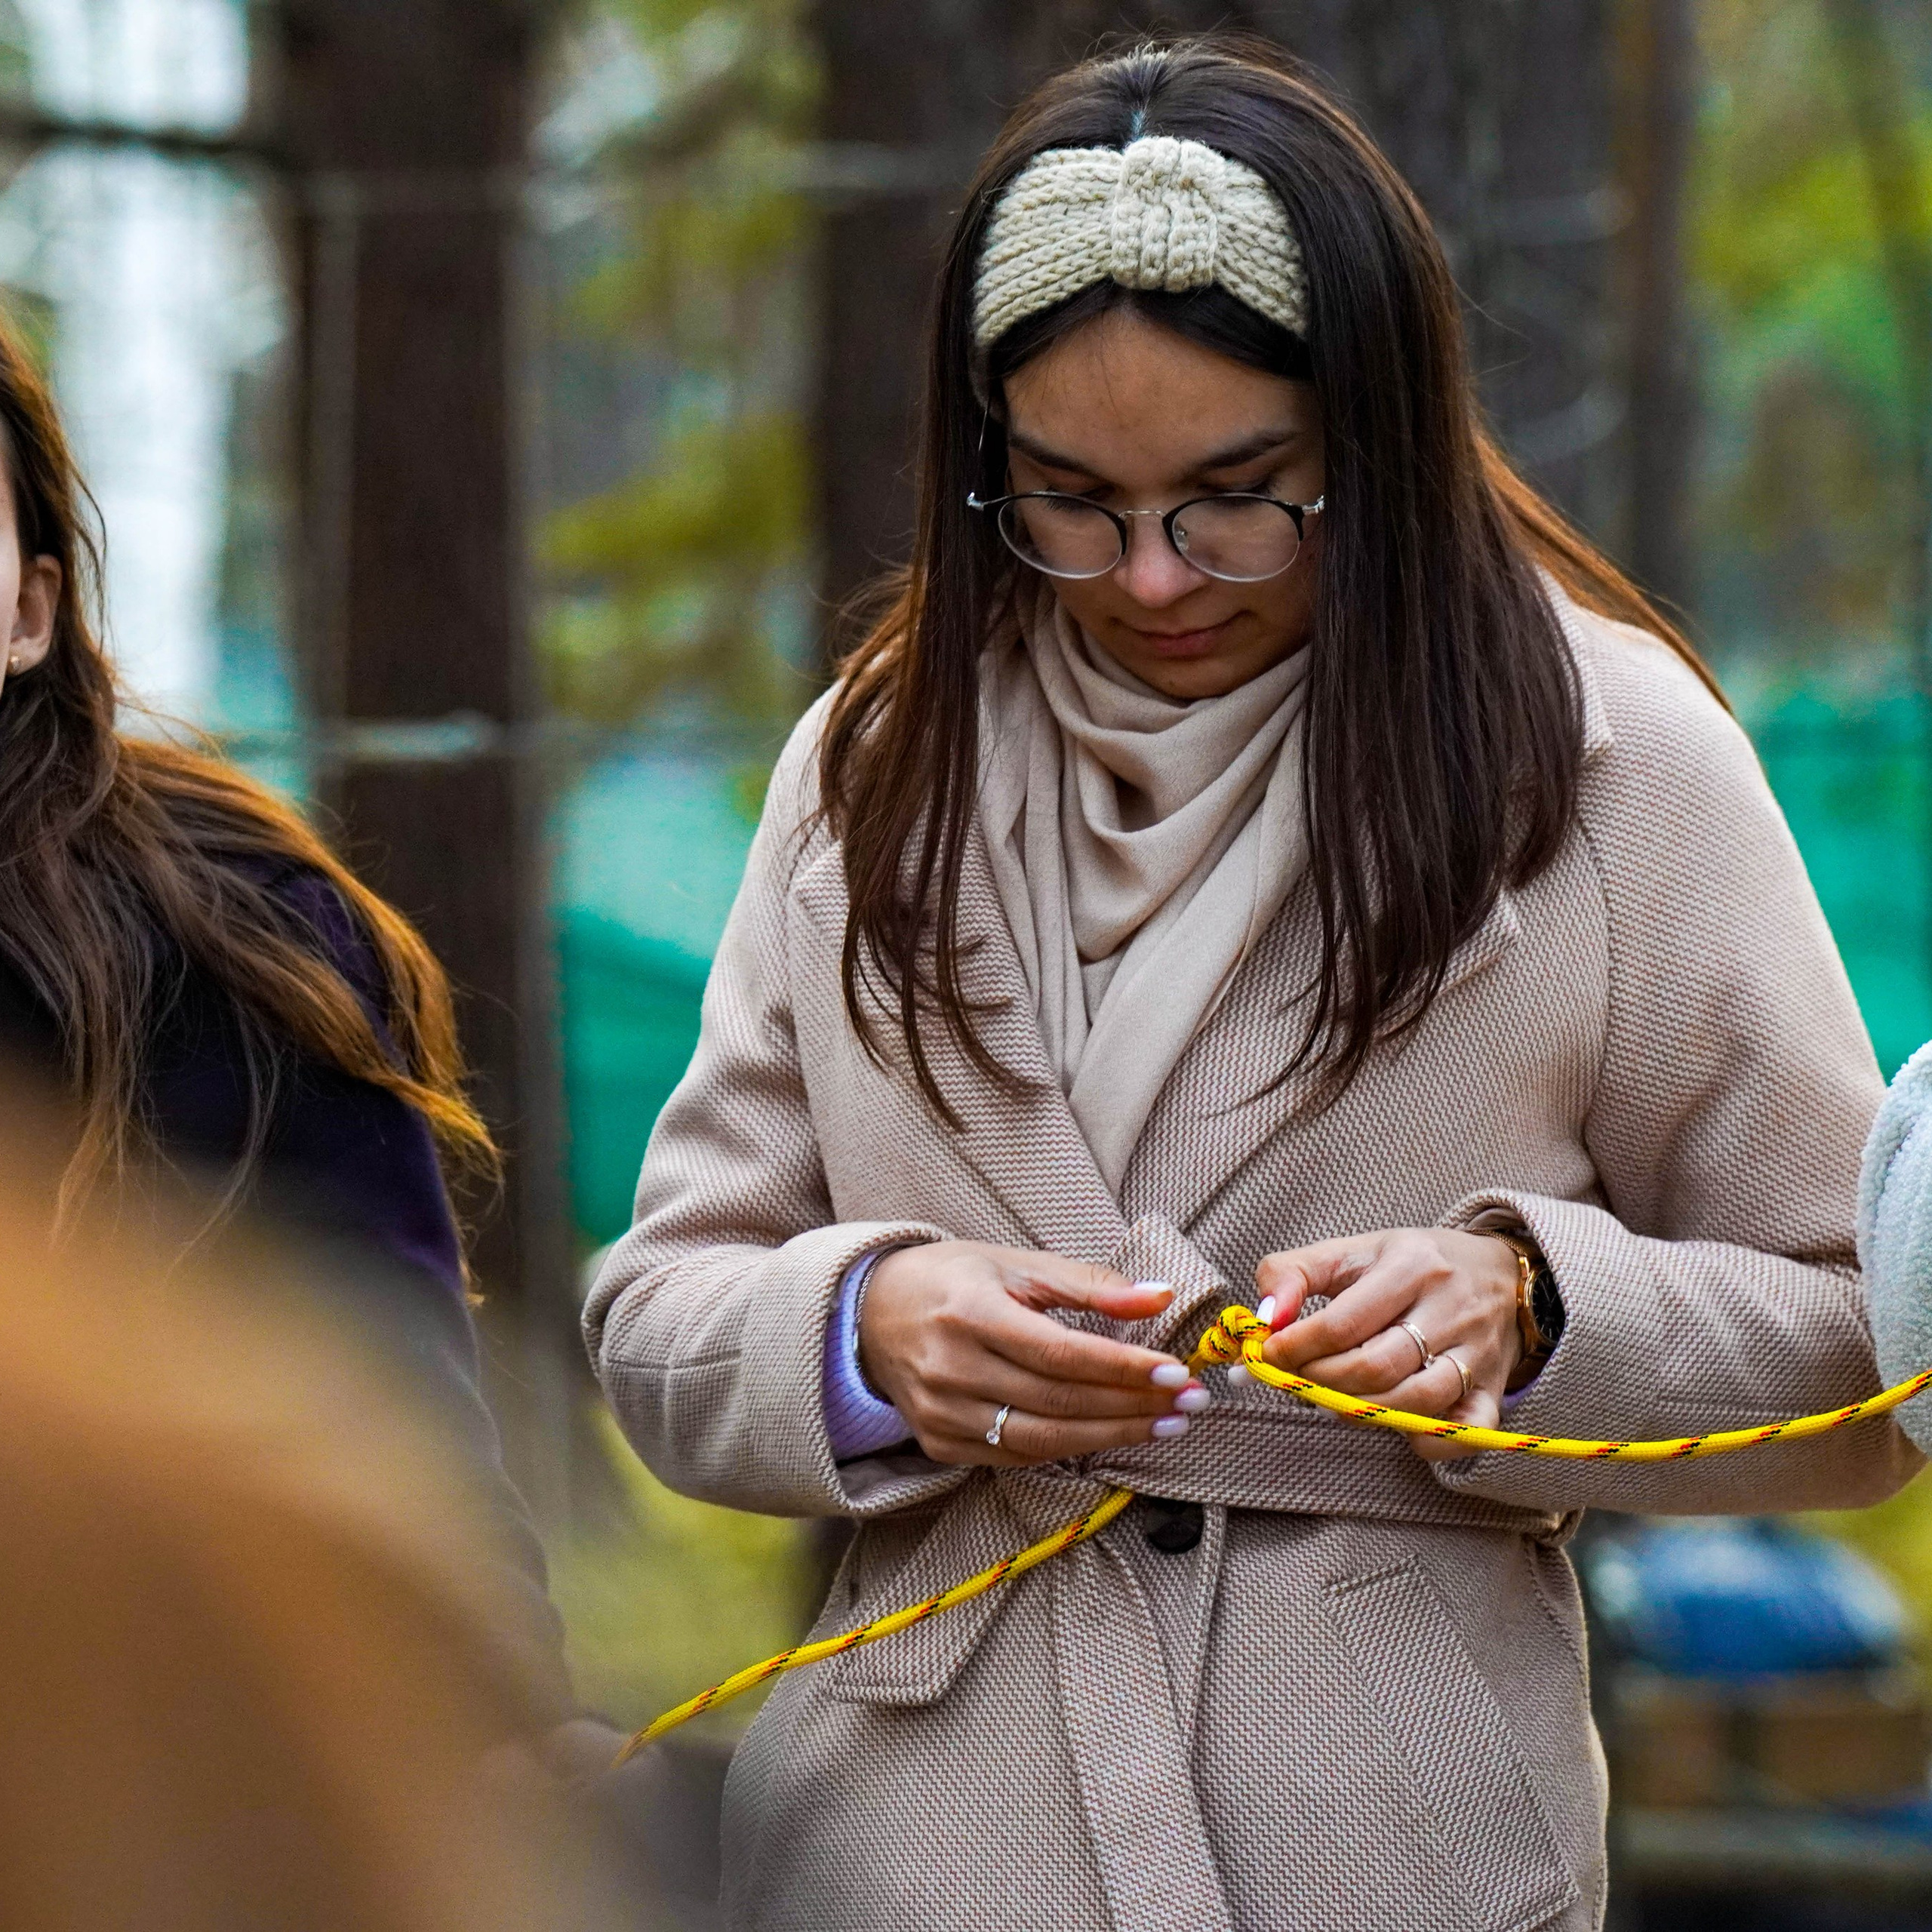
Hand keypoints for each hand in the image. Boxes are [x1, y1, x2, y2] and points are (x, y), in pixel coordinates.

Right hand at [859, 1242, 1207, 1466]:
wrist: (869, 1312)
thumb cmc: (954, 1280)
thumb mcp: (1016, 1265)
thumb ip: (1089, 1284)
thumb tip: (1160, 1295)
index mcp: (970, 1313)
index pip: (1060, 1353)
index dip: (1123, 1367)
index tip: (1177, 1372)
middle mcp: (951, 1368)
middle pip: (1058, 1402)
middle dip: (1133, 1405)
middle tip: (1190, 1402)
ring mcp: (941, 1413)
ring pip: (1042, 1440)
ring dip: (1113, 1436)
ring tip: (1166, 1424)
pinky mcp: (939, 1443)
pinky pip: (1016, 1456)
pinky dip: (1070, 1448)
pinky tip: (1112, 1435)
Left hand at [1253, 1230, 1522, 1461]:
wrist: (1500, 1274)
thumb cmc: (1411, 1266)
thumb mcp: (1351, 1252)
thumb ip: (1294, 1273)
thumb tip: (1265, 1317)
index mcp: (1410, 1266)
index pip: (1344, 1322)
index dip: (1297, 1347)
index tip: (1271, 1355)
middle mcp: (1450, 1308)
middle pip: (1376, 1366)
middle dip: (1323, 1381)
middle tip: (1299, 1381)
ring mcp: (1478, 1352)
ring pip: (1417, 1400)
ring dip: (1363, 1412)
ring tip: (1336, 1401)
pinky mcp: (1495, 1388)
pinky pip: (1467, 1431)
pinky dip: (1429, 1442)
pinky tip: (1398, 1428)